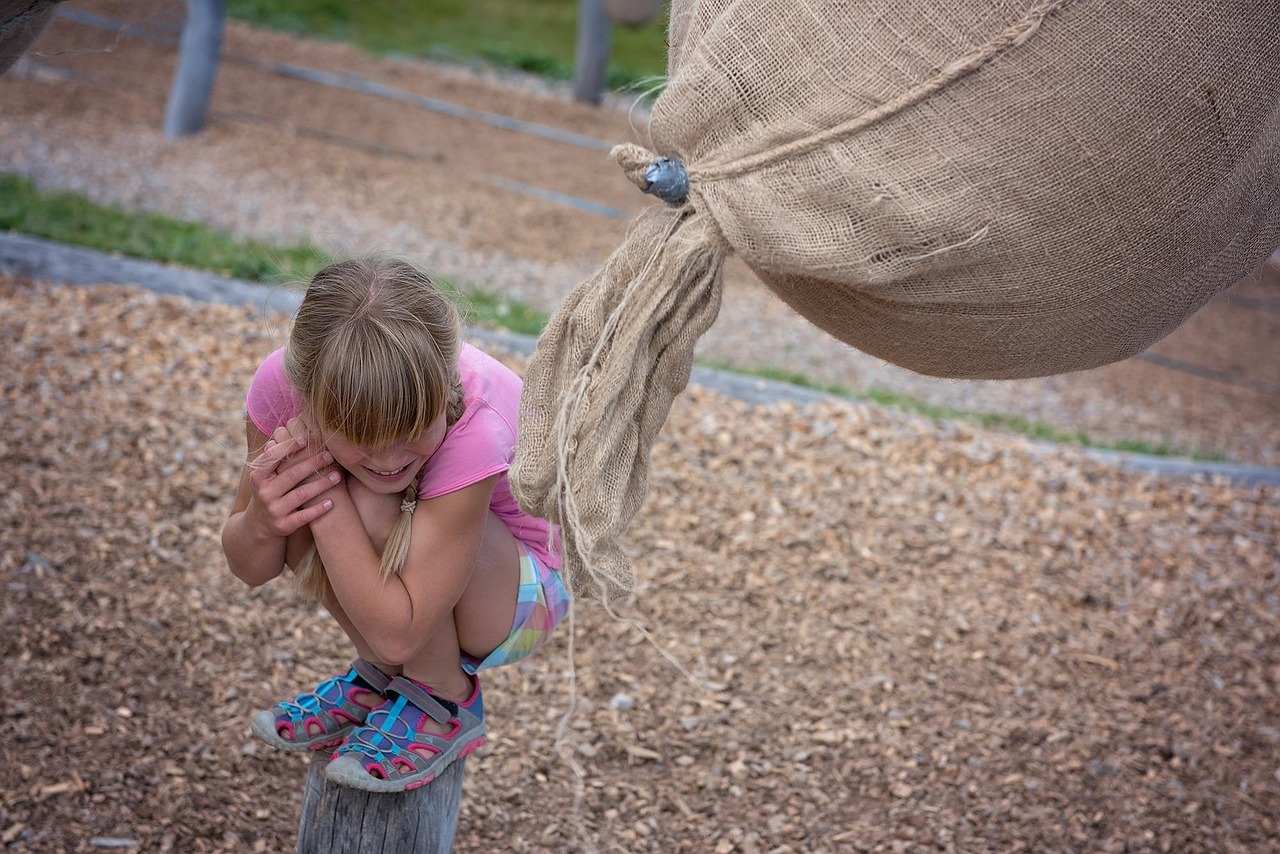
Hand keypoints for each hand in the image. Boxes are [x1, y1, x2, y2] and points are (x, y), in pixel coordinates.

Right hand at [246, 417, 342, 536]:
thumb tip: (284, 429)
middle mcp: (264, 492)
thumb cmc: (269, 490)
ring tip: (338, 476)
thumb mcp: (266, 475)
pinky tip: (331, 503)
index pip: (274, 458)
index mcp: (259, 476)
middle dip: (313, 463)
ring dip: (321, 484)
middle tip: (331, 455)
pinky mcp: (283, 525)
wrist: (259, 525)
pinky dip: (318, 510)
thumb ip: (275, 456)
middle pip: (292, 475)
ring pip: (301, 495)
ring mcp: (273, 510)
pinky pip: (303, 516)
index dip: (290, 447)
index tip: (307, 438)